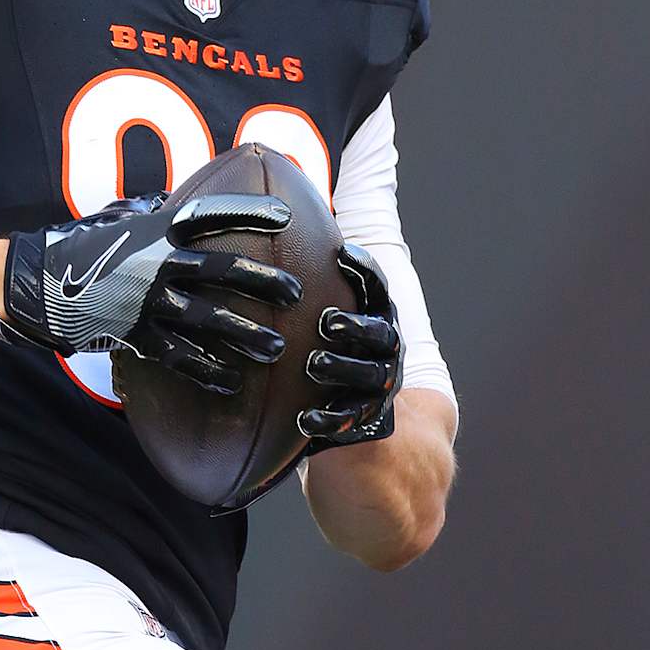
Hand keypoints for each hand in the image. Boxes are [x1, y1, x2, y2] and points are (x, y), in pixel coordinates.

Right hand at [0, 188, 302, 394]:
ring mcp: (147, 303)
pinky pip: (180, 358)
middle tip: (296, 293)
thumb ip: (155, 216)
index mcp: (155, 229)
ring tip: (276, 350)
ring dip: (245, 336)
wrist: (37, 284)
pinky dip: (208, 371)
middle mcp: (156, 264)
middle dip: (262, 282)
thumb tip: (182, 205)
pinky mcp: (136, 337)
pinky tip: (232, 381)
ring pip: (208, 321)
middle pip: (221, 270)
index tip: (284, 215)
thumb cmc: (82, 247)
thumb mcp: (119, 220)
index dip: (248, 212)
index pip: (210, 213)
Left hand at [299, 244, 402, 447]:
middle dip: (355, 326)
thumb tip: (264, 230)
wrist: (355, 406)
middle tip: (326, 322)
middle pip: (379, 333)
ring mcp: (379, 381)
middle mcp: (384, 346)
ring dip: (341, 368)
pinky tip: (305, 419)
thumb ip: (309, 285)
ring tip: (313, 365)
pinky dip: (330, 418)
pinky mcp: (366, 414)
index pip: (377, 286)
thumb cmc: (327, 344)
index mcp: (376, 313)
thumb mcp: (325, 312)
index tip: (341, 254)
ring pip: (368, 374)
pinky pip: (351, 417)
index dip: (364, 269)